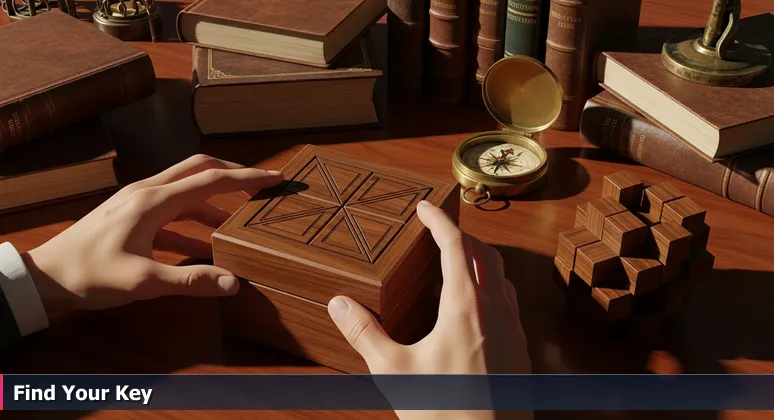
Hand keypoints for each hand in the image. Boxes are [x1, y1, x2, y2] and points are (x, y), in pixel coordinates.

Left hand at [22, 154, 282, 312]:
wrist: (44, 276)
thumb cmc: (90, 276)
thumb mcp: (143, 283)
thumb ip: (190, 281)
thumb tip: (233, 282)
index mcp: (154, 201)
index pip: (211, 181)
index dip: (246, 179)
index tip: (275, 178)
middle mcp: (148, 191)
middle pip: (199, 169)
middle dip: (233, 174)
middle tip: (261, 186)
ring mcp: (137, 200)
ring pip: (186, 187)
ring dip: (215, 199)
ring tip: (239, 219)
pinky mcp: (131, 213)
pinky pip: (172, 207)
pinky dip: (194, 218)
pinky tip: (205, 241)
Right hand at [327, 201, 531, 419]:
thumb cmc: (445, 411)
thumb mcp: (394, 372)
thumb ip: (364, 334)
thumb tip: (339, 304)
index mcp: (466, 307)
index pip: (455, 245)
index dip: (438, 221)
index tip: (424, 207)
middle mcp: (497, 311)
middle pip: (485, 254)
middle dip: (461, 236)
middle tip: (437, 233)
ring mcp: (514, 330)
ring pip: (501, 277)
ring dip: (479, 261)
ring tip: (452, 267)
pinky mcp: (521, 351)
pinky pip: (509, 303)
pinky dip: (489, 289)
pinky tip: (470, 310)